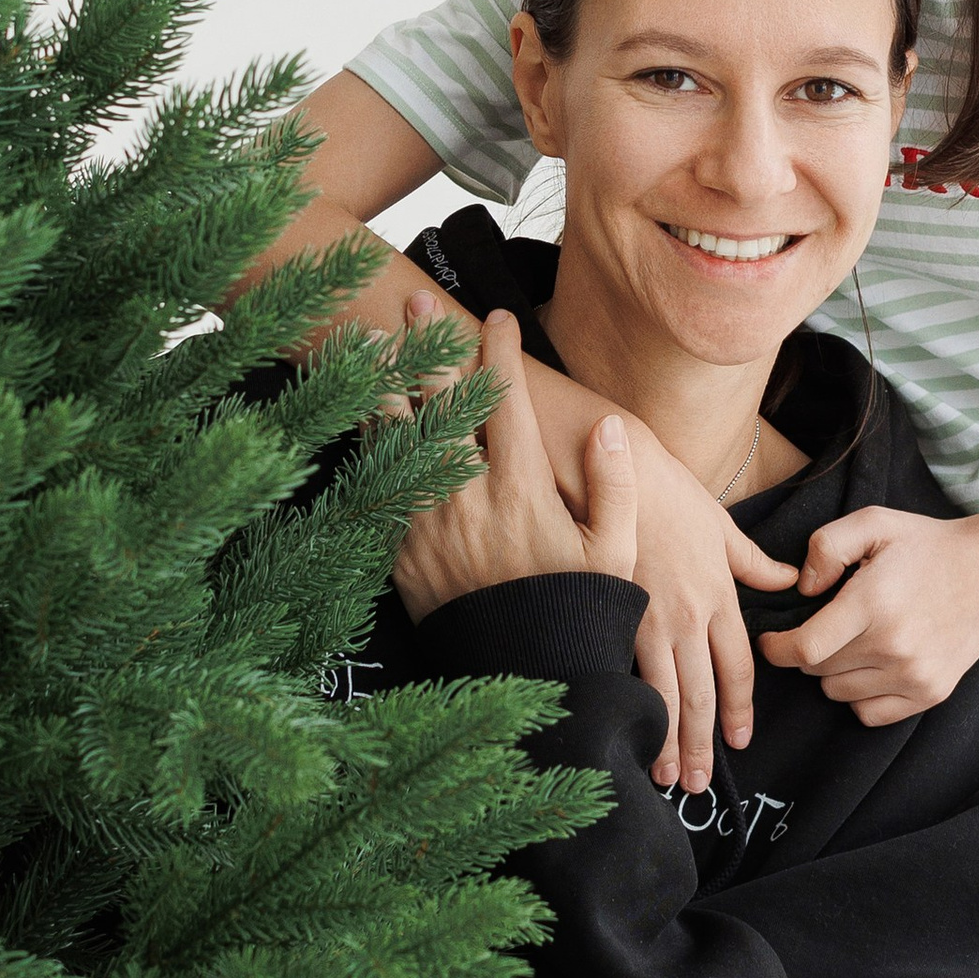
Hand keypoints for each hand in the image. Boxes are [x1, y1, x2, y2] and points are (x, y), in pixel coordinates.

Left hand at [390, 312, 638, 619]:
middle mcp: (469, 499)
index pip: (507, 404)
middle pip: (441, 406)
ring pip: (398, 438)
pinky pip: (378, 483)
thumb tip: (608, 424)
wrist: (523, 673)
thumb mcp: (617, 552)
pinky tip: (361, 414)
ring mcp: (427, 522)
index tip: (498, 319)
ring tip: (368, 344)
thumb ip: (616, 486)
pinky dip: (368, 442)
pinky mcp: (400, 549)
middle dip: (430, 349)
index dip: (502, 354)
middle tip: (416, 304)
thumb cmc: (578, 608)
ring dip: (383, 386)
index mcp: (523, 491)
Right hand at [514, 354, 796, 795]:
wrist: (612, 465)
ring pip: (666, 693)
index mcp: (719, 594)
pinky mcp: (613, 612)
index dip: (739, 707)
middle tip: (704, 784)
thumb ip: (753, 562)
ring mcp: (650, 617)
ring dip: (669, 739)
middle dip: (705, 742)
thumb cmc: (666, 490)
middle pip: (703, 692)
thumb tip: (789, 578)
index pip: (738, 666)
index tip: (741, 739)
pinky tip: (627, 733)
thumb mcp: (720, 524)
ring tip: (669, 777)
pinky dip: (632, 708)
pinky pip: (627, 672)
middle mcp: (690, 614)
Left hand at [759, 506, 978, 726]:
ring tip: (854, 641)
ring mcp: (914, 675)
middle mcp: (893, 646)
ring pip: (838, 693)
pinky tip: (871, 665)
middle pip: (817, 671)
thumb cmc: (927, 546)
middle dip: (809, 650)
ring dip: (834, 672)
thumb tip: (803, 588)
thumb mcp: (874, 523)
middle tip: (826, 626)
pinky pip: (869, 713)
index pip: (804, 649)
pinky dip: (860, 695)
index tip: (771, 640)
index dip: (777, 649)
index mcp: (873, 603)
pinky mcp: (930, 693)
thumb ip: (826, 546)